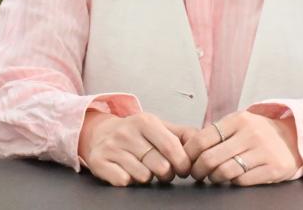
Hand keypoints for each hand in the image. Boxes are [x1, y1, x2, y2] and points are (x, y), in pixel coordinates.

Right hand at [78, 111, 197, 185]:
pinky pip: (123, 181)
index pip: (171, 146)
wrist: (100, 133)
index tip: (184, 169)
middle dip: (167, 174)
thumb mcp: (159, 127)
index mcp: (145, 121)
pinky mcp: (98, 162)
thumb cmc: (137, 133)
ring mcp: (111, 147)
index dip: (182, 163)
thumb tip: (204, 142)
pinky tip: (128, 172)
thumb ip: (183, 134)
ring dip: (148, 178)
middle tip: (164, 171)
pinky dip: (129, 181)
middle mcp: (126, 132)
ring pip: (142, 176)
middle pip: (159, 165)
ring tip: (145, 169)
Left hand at [183, 110, 302, 185]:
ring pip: (224, 172)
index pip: (202, 138)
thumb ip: (217, 132)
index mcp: (238, 119)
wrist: (295, 137)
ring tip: (213, 177)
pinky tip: (232, 179)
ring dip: (213, 178)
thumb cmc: (259, 132)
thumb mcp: (240, 123)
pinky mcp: (273, 168)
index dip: (189, 154)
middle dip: (197, 170)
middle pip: (210, 158)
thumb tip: (187, 146)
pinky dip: (233, 182)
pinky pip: (242, 181)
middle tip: (196, 174)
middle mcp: (251, 133)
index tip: (187, 161)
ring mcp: (263, 151)